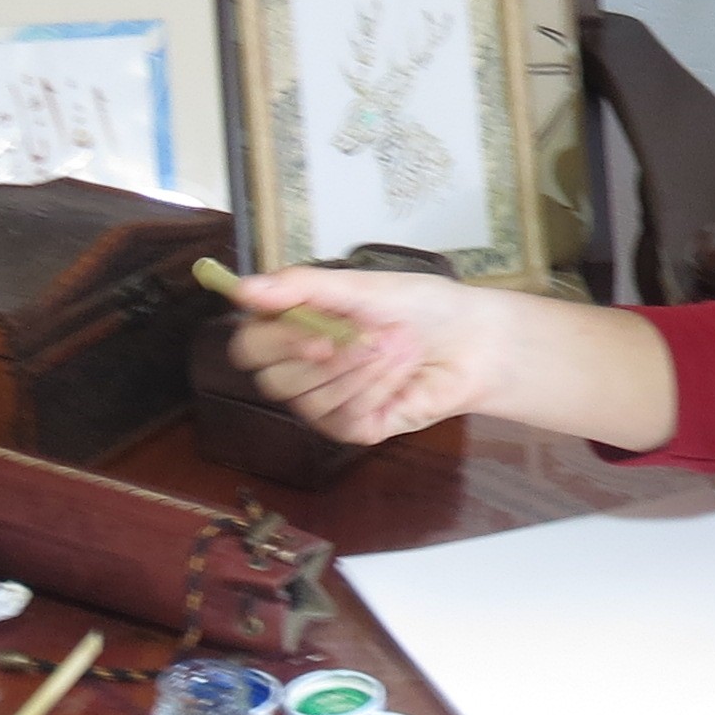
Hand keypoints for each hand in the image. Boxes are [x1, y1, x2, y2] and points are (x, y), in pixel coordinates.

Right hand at [224, 267, 502, 442]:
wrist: (472, 339)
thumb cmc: (419, 306)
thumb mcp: (359, 286)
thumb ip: (300, 287)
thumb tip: (242, 289)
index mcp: (294, 329)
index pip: (251, 348)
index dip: (276, 344)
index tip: (316, 335)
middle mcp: (303, 369)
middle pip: (275, 382)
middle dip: (329, 359)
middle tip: (371, 336)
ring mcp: (327, 403)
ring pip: (312, 402)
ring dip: (362, 370)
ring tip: (398, 345)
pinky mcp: (355, 428)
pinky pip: (345, 419)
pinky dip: (379, 389)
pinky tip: (404, 372)